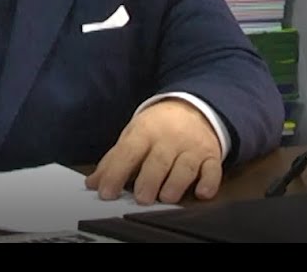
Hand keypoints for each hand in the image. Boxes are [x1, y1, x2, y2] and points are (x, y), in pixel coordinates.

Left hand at [84, 98, 222, 204]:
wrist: (193, 108)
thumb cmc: (158, 127)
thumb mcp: (133, 135)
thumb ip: (114, 160)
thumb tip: (93, 183)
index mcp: (145, 132)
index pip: (128, 153)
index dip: (116, 173)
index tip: (106, 193)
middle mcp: (169, 139)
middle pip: (158, 161)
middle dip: (150, 180)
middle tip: (141, 199)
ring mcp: (192, 147)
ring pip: (185, 167)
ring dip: (176, 184)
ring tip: (166, 197)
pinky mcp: (211, 156)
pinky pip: (213, 169)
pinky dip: (209, 182)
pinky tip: (202, 192)